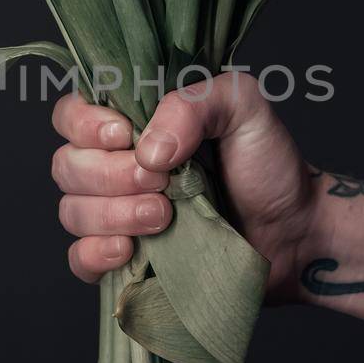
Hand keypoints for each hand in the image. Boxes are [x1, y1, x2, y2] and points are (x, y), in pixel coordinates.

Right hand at [51, 73, 316, 301]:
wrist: (296, 232)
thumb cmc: (269, 165)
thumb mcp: (243, 107)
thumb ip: (195, 102)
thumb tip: (147, 149)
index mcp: (134, 121)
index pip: (71, 114)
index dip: (84, 125)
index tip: (123, 135)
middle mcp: (115, 165)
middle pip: (67, 166)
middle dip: (110, 175)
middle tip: (163, 182)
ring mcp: (117, 215)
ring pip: (72, 211)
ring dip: (112, 215)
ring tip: (164, 217)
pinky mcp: (126, 261)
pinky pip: (79, 260)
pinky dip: (94, 255)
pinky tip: (130, 252)